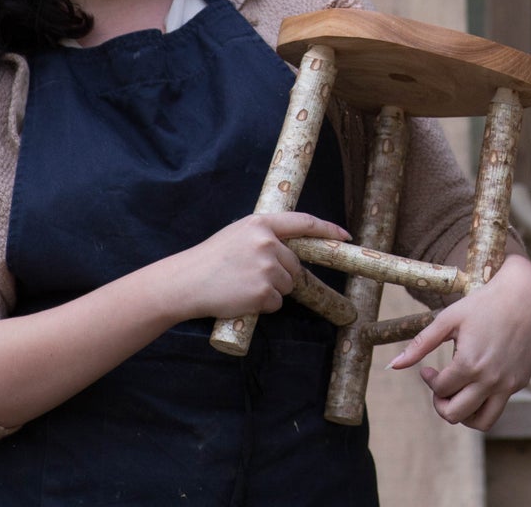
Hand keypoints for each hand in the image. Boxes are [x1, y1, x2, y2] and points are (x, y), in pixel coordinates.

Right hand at [160, 212, 349, 321]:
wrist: (186, 282)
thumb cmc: (211, 259)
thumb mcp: (239, 235)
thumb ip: (266, 236)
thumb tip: (293, 250)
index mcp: (261, 224)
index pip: (304, 223)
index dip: (328, 229)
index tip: (345, 235)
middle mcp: (268, 243)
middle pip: (294, 265)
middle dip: (280, 274)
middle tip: (249, 276)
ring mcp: (267, 268)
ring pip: (287, 286)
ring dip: (270, 291)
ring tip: (242, 285)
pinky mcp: (263, 292)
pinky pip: (276, 303)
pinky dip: (263, 306)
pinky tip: (241, 298)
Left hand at [387, 253, 530, 430]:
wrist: (525, 296)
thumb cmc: (483, 303)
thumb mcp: (448, 319)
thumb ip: (420, 344)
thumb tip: (392, 366)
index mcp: (469, 363)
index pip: (440, 390)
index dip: (429, 380)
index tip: (428, 368)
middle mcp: (490, 379)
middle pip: (455, 414)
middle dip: (440, 404)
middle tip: (440, 387)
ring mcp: (508, 384)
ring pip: (481, 422)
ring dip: (464, 414)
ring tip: (457, 395)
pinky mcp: (520, 382)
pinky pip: (498, 406)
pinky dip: (483, 403)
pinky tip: (477, 381)